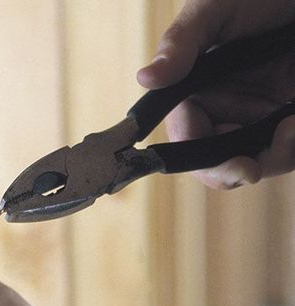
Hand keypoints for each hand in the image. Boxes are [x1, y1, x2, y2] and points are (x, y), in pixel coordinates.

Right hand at [137, 0, 294, 188]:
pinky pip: (288, 148)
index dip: (200, 157)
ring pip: (258, 159)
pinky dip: (293, 146)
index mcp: (196, 90)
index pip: (186, 138)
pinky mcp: (289, 114)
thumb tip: (144, 78)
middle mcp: (225, 107)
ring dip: (274, 157)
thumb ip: (180, 45)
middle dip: (232, 170)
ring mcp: (260, 113)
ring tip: (291, 127)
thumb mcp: (213, 11)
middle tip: (250, 169)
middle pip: (217, 160)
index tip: (222, 159)